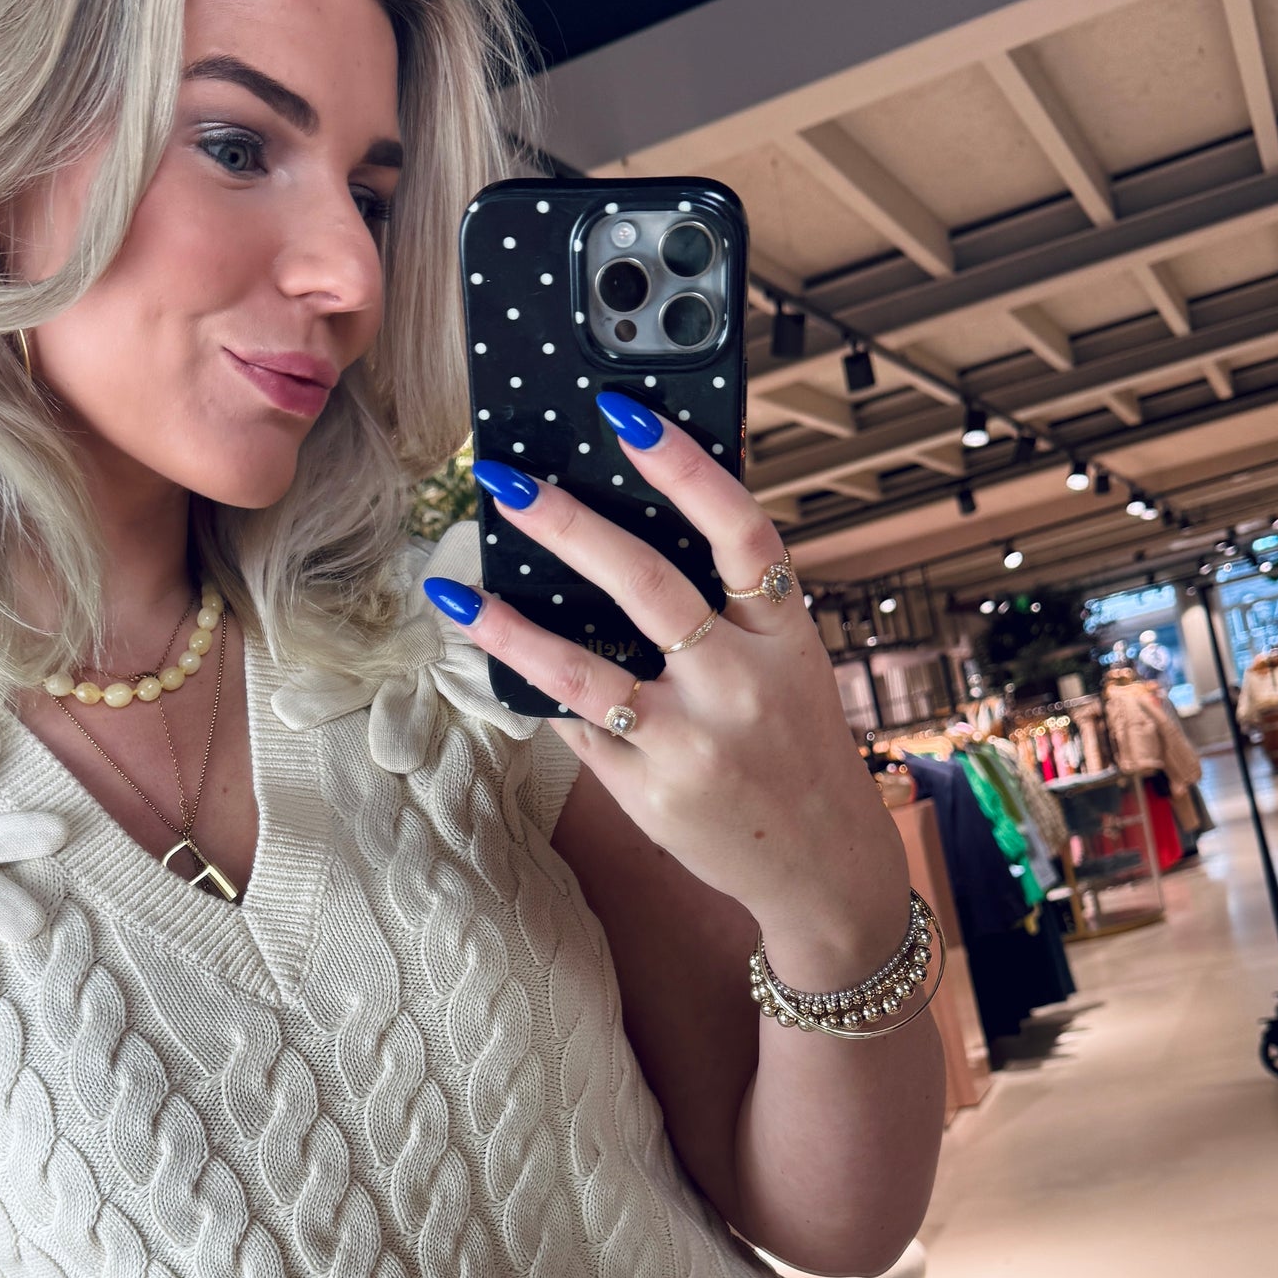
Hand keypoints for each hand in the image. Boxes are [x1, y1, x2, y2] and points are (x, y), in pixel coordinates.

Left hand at [432, 393, 909, 977]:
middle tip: (504, 479)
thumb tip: (624, 529)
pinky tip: (489, 662)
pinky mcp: (653, 790)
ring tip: (455, 592)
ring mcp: (694, 741)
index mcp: (785, 631)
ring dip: (510, 624)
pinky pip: (578, 726)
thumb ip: (730, 606)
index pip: (740, 528)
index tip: (624, 415)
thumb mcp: (787, 664)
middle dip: (567, 524)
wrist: (823, 863)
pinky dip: (535, 691)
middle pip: (647, 583)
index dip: (684, 466)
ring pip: (585, 669)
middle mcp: (743, 681)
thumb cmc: (793, 746)